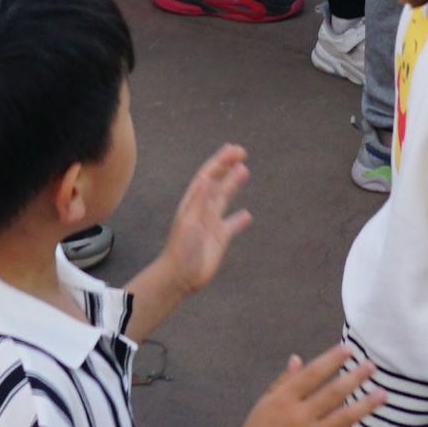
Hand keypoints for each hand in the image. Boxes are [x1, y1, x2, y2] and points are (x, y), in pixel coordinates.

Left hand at [144, 144, 254, 303]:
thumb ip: (198, 201)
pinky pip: (231, 224)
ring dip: (233, 184)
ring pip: (224, 198)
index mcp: (193, 202)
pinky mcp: (219, 238)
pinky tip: (248, 215)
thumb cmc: (181, 249)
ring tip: (244, 171)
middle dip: (228, 166)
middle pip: (217, 182)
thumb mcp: (189, 222)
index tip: (233, 150)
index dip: (220, 161)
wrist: (180, 276)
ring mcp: (211, 223)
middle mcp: (202, 209)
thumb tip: (206, 177)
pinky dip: (239, 219)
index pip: (207, 176)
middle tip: (242, 152)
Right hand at [215, 344, 382, 426]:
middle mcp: (299, 416)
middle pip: (333, 393)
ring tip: (383, 395)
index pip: (312, 374)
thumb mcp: (264, 404)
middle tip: (372, 367)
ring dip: (366, 405)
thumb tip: (298, 359)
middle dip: (355, 378)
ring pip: (344, 418)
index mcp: (283, 399)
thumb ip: (284, 382)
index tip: (349, 350)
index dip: (332, 360)